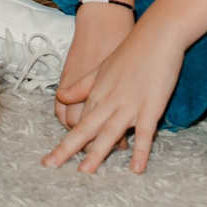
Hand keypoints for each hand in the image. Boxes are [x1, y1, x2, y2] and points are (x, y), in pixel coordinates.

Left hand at [44, 22, 182, 174]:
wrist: (156, 34)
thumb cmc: (129, 50)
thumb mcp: (100, 68)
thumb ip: (81, 86)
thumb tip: (60, 97)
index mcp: (96, 94)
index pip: (77, 122)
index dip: (65, 142)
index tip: (50, 159)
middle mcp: (108, 101)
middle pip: (85, 129)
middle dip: (68, 149)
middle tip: (51, 167)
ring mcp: (129, 105)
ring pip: (109, 132)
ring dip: (97, 152)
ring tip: (85, 172)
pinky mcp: (151, 106)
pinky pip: (145, 133)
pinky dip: (141, 150)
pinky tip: (136, 168)